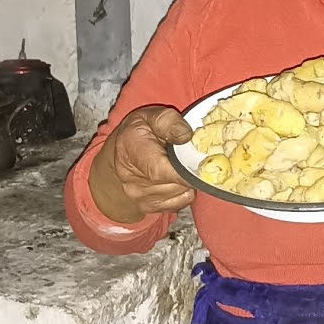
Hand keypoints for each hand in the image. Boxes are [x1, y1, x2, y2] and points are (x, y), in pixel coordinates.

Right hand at [88, 106, 195, 223]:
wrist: (121, 153)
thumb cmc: (139, 131)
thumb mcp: (151, 115)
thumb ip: (169, 121)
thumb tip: (187, 136)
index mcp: (132, 149)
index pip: (160, 170)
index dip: (185, 171)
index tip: (202, 163)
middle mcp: (131, 178)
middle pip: (176, 183)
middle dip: (191, 170)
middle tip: (190, 155)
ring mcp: (139, 196)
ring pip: (181, 193)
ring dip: (187, 180)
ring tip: (179, 164)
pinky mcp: (149, 207)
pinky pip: (181, 202)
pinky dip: (184, 190)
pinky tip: (176, 177)